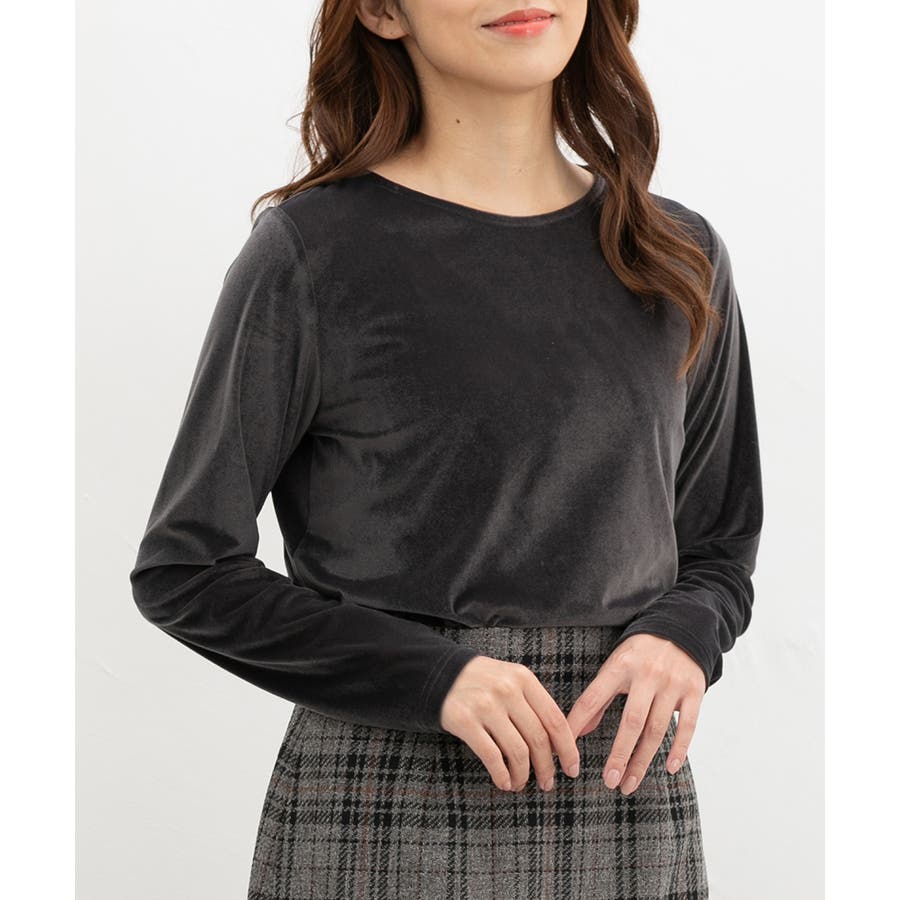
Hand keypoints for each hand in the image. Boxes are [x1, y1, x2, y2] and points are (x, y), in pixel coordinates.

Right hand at [439, 655, 580, 792]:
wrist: (440, 673)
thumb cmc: (484, 682)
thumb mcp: (512, 680)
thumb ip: (534, 704)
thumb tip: (560, 744)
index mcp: (524, 678)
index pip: (554, 719)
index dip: (568, 748)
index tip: (572, 768)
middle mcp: (507, 689)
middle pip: (538, 738)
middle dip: (547, 767)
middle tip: (547, 783)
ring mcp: (485, 705)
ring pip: (517, 751)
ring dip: (523, 774)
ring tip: (521, 783)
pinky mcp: (464, 720)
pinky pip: (491, 756)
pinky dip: (501, 775)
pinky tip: (504, 782)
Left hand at [565, 634, 704, 795]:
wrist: (680, 626)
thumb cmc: (640, 652)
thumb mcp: (615, 664)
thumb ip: (598, 696)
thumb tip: (578, 731)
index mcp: (619, 666)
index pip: (593, 698)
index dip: (578, 724)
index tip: (568, 753)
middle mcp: (646, 675)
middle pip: (631, 722)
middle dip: (619, 754)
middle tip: (609, 781)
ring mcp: (672, 684)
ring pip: (656, 729)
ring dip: (642, 760)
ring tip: (630, 784)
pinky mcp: (694, 691)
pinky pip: (688, 725)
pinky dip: (679, 749)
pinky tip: (669, 768)